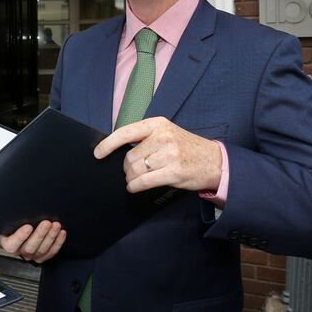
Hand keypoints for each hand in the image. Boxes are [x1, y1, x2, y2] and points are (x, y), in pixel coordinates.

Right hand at [0, 220, 65, 263]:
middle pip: (30, 248)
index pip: (13, 244)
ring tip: (55, 226)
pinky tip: (61, 233)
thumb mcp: (8, 218)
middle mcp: (19, 251)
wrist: (18, 227)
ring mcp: (31, 254)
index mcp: (8, 243)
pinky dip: (57, 243)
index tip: (27, 226)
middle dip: (40, 234)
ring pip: (41, 251)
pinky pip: (50, 253)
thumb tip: (14, 206)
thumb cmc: (13, 223)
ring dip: (50, 237)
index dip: (21, 236)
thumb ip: (11, 217)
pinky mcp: (41, 255)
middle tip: (46, 223)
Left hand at [94, 117, 221, 193]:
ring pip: (136, 170)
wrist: (215, 161)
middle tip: (131, 172)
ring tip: (135, 180)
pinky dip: (135, 186)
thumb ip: (146, 138)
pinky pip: (144, 181)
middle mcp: (163, 136)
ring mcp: (169, 154)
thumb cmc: (187, 148)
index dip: (108, 144)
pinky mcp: (174, 172)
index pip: (126, 132)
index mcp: (158, 124)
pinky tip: (134, 187)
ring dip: (131, 178)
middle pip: (129, 156)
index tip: (97, 153)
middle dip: (127, 168)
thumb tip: (118, 151)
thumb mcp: (167, 133)